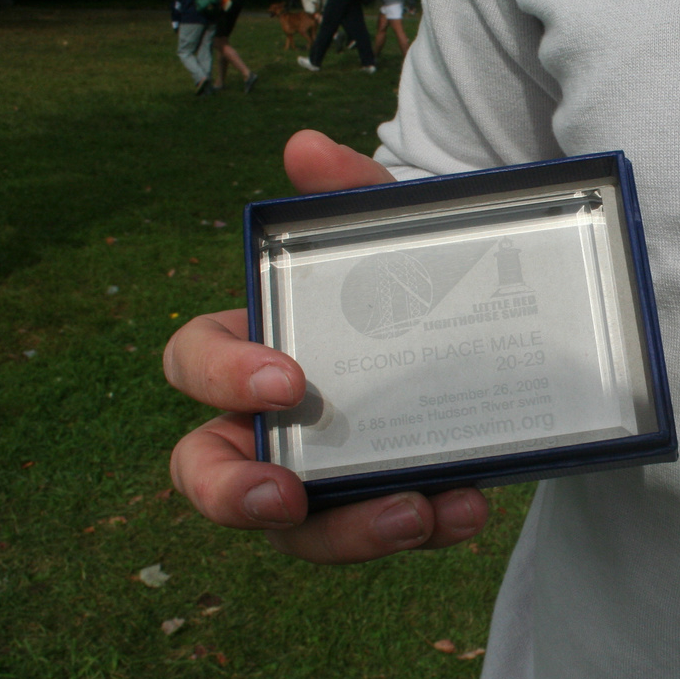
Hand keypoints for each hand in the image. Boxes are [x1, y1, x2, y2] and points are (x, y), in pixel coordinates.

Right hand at [164, 130, 490, 562]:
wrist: (488, 320)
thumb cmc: (402, 281)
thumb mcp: (389, 236)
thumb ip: (351, 195)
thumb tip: (305, 147)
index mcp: (249, 347)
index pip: (190, 361)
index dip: (221, 376)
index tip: (287, 380)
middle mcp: (267, 423)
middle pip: (206, 472)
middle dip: (232, 493)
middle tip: (288, 495)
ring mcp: (323, 475)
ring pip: (298, 530)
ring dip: (349, 531)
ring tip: (416, 514)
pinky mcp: (384, 504)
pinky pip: (386, 529)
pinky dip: (431, 523)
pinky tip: (470, 507)